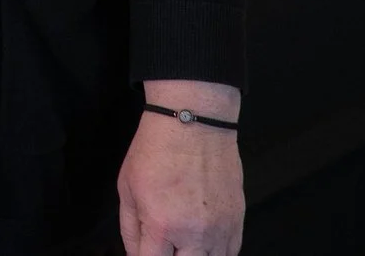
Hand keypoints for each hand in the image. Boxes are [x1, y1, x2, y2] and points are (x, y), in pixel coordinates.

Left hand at [117, 80, 243, 255]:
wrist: (193, 121)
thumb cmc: (157, 149)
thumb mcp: (127, 188)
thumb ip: (130, 229)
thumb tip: (135, 253)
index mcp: (162, 225)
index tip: (145, 252)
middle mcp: (194, 233)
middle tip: (165, 246)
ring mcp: (220, 229)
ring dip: (194, 255)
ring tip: (183, 241)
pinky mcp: (237, 220)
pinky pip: (231, 252)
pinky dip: (216, 253)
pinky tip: (204, 243)